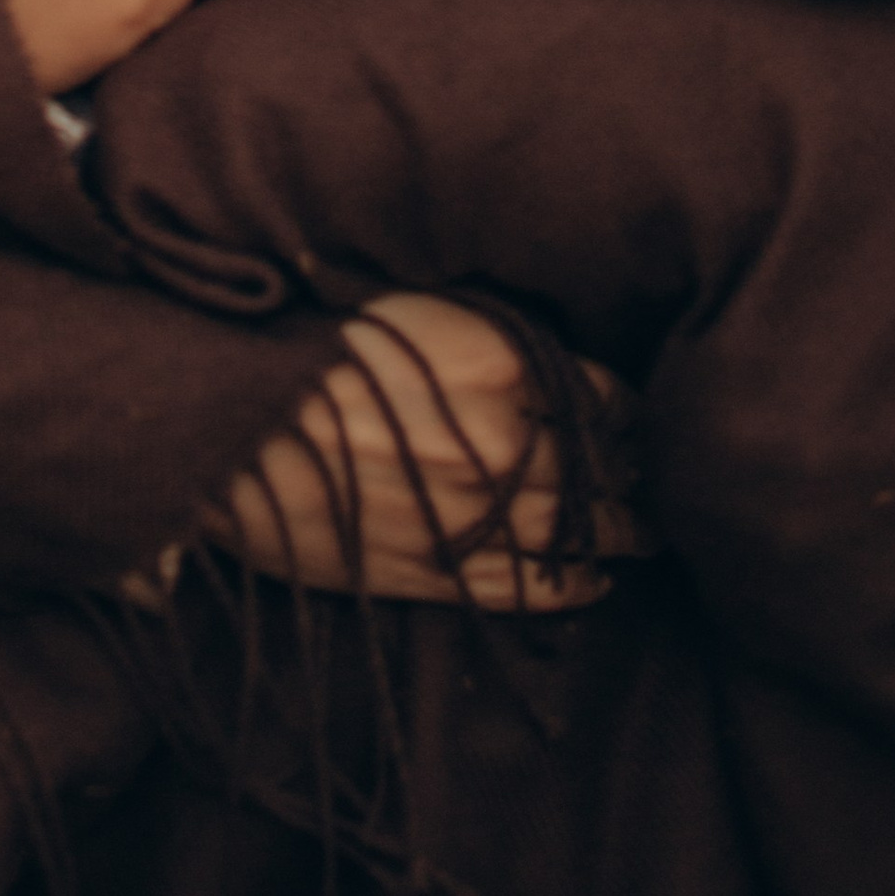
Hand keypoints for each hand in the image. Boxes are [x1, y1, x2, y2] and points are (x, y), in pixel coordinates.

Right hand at [213, 293, 646, 611]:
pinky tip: (591, 583)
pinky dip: (567, 588)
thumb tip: (540, 354)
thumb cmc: (308, 343)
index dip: (627, 411)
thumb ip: (486, 334)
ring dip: (617, 537)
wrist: (230, 419)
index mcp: (498, 369)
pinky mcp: (431, 569)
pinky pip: (521, 588)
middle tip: (665, 484)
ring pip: (572, 535)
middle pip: (597, 472)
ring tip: (646, 534)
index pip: (599, 395)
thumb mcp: (411, 307)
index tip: (644, 419)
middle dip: (636, 479)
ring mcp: (468, 516)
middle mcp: (499, 446)